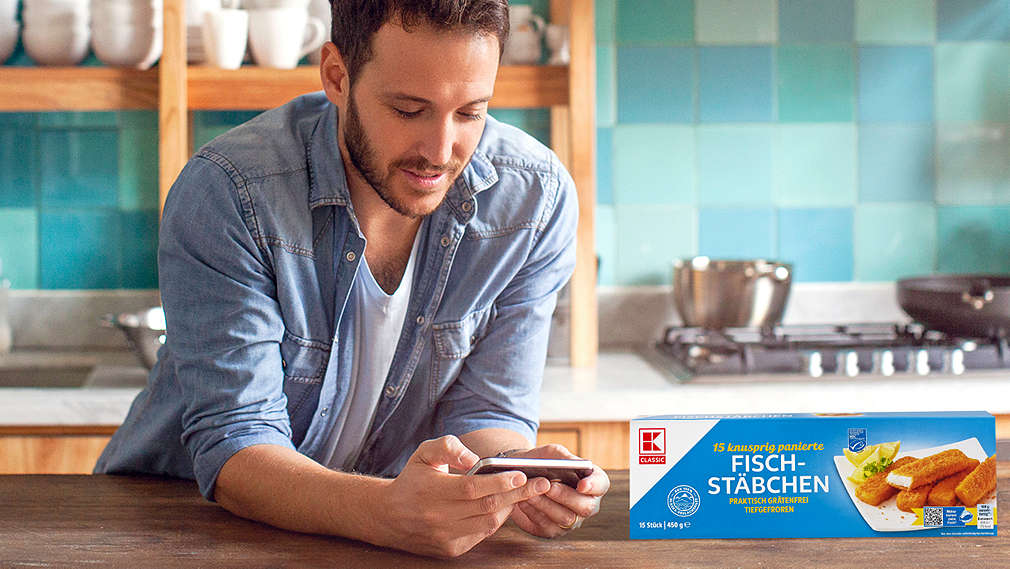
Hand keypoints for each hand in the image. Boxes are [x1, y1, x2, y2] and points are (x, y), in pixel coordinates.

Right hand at [377, 435, 550, 557]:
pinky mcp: (451, 549)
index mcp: (432, 491)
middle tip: (541, 483)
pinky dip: (496, 520)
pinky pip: (482, 534)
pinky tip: (504, 506)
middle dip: (518, 494)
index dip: (500, 482)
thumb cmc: (412, 480)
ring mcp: (446, 536)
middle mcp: (439, 517)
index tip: (521, 474)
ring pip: (488, 523)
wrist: (388, 516)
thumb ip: (449, 446)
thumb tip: (473, 459)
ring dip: (510, 508)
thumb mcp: (424, 453)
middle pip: (487, 507)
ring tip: (525, 492)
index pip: (473, 488)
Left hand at [506, 444, 608, 537]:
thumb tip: (573, 464)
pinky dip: (534, 513)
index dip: (593, 486)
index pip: (601, 485)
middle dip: (566, 496)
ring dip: (546, 505)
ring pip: (565, 518)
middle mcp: (586, 503)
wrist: (521, 477)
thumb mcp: (552, 453)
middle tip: (549, 487)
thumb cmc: (542, 462)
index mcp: (592, 482)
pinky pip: (547, 526)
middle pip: (586, 507)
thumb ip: (563, 457)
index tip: (581, 484)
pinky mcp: (553, 530)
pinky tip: (523, 501)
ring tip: (531, 493)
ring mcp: (572, 520)